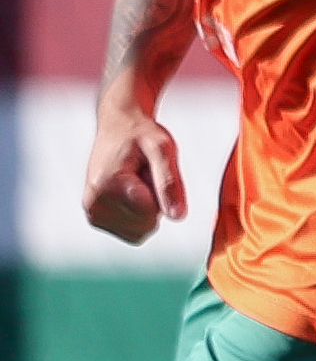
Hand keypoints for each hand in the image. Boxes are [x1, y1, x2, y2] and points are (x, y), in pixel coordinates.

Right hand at [78, 104, 180, 244]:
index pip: (151, 215)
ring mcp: (92, 212)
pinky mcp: (95, 218)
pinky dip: (138, 216)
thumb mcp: (164, 150)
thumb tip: (177, 217)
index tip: (150, 170)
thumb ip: (170, 183)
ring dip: (147, 211)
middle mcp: (93, 203)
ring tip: (138, 182)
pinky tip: (132, 193)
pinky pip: (132, 233)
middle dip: (155, 204)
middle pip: (146, 226)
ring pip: (139, 233)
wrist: (118, 126)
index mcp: (107, 185)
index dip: (162, 195)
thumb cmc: (141, 134)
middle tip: (145, 175)